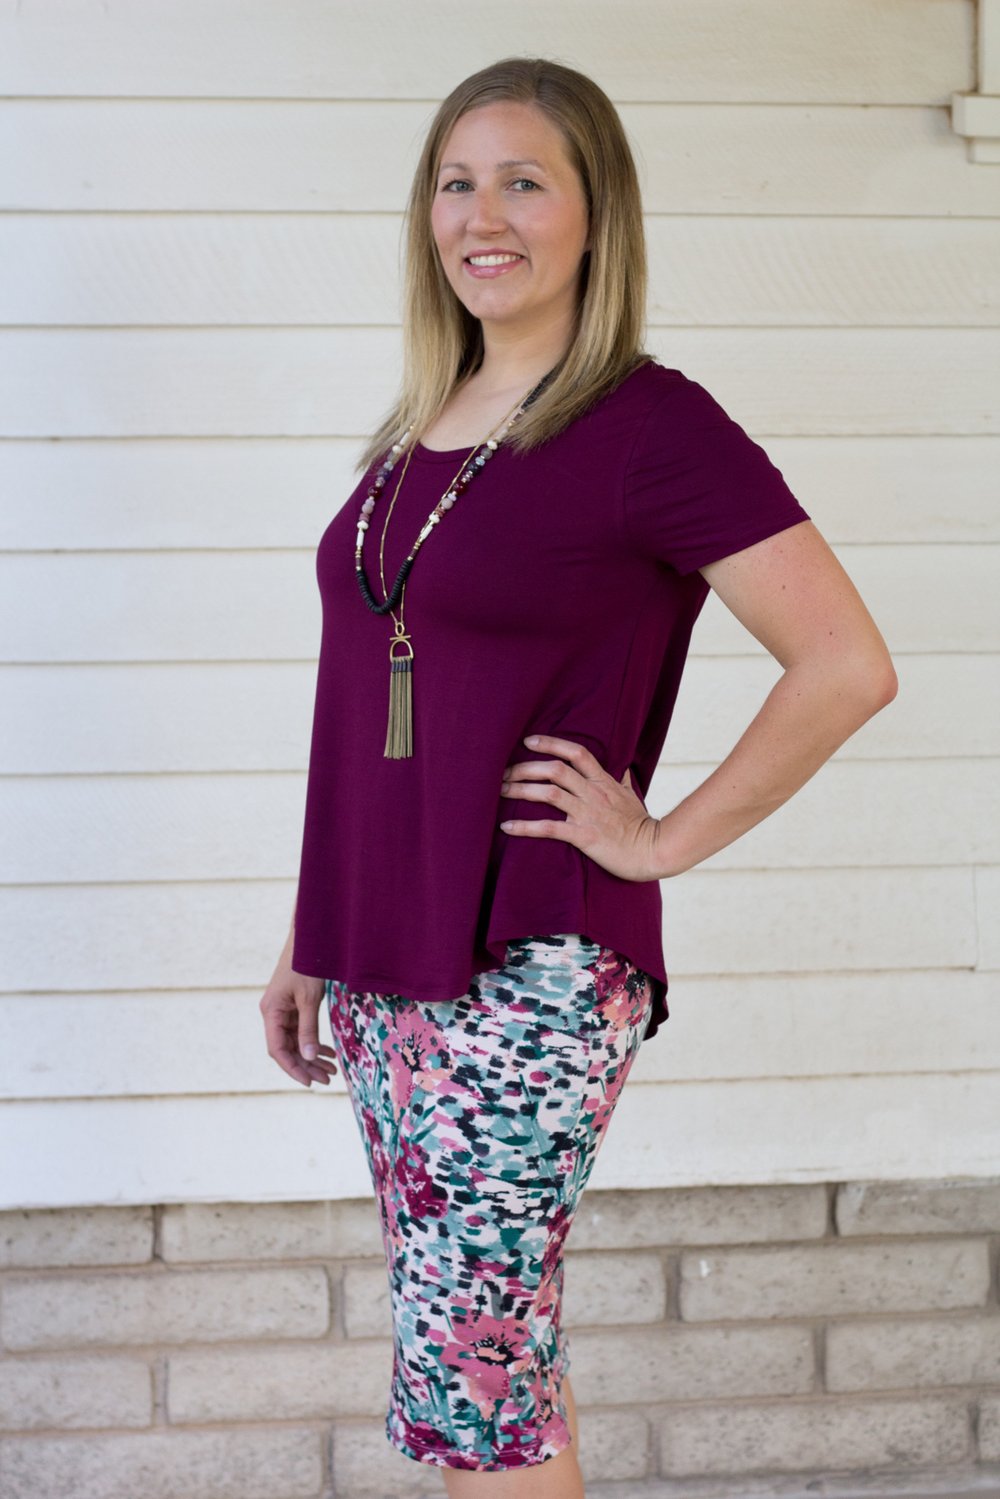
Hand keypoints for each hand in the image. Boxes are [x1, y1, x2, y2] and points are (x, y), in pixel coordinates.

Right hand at [259, 946, 338, 1087]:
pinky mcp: (293, 1006)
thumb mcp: (309, 999)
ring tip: (331, 1070)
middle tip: (328, 1079)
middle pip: (287, 1048)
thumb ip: (308, 1028)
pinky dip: (314, 1042)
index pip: (277, 1049)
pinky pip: (301, 1031)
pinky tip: (328, 1052)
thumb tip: (308, 1057)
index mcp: (271, 1012)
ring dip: (311, 1056)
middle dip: (306, 1066)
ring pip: (295, 1042)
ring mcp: (282, 1010)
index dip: (292, 1068)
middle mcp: (273, 1014)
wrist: (310, 939)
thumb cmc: (306, 965)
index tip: (309, 1082)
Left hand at [499, 734, 663, 882]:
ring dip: (521, 790)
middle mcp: (593, 794)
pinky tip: (507, 827)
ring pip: (549, 793)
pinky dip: (525, 827)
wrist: (654, 851)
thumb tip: (623, 768)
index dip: (551, 743)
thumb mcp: (633, 797)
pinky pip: (549, 828)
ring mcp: (588, 814)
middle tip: (505, 771)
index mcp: (604, 782)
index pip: (577, 753)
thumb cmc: (642, 826)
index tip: (529, 741)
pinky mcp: (584, 836)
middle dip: (526, 767)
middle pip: (555, 769)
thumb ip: (623, 781)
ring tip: (501, 791)